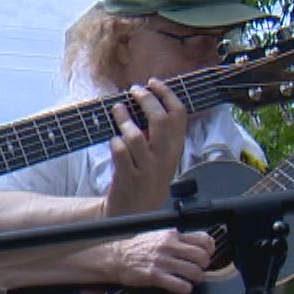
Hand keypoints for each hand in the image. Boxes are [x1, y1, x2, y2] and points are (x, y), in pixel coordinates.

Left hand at [100, 79, 189, 217]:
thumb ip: (158, 133)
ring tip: (117, 110)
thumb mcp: (161, 155)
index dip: (166, 94)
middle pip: (160, 120)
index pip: (179, 114)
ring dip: (125, 119)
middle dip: (147, 99)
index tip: (153, 82)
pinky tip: (113, 140)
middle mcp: (164, 158)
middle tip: (134, 91)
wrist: (136, 211)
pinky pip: (120, 153)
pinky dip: (115, 142)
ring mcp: (147, 169)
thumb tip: (146, 100)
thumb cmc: (146, 176)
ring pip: (137, 136)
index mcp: (176, 148)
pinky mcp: (129, 178)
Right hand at [112, 230, 215, 293]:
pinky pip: (180, 285)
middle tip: (199, 269)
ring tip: (191, 280)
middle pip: (202, 256)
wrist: (115, 257)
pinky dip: (185, 288)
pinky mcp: (155, 276)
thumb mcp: (158, 235)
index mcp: (171, 235)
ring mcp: (162, 261)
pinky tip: (182, 287)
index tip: (207, 255)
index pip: (203, 239)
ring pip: (194, 271)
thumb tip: (196, 244)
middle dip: (204, 266)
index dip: (209, 249)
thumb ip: (176, 238)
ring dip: (196, 278)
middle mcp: (169, 246)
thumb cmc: (137, 248)